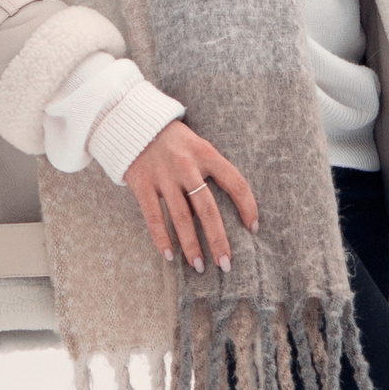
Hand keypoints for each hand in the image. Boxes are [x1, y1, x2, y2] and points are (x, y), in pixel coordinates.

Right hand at [122, 119, 258, 271]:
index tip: (253, 228)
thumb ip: (212, 170)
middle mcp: (186, 165)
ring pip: (181, 217)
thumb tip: (231, 207)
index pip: (236, 183)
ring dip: (191, 245)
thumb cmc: (175, 141)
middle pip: (207, 209)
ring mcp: (163, 175)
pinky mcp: (142, 183)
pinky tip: (169, 256)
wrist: (135, 123)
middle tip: (225, 264)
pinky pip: (153, 216)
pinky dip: (161, 238)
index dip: (248, 207)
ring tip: (198, 266)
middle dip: (218, 240)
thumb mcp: (199, 145)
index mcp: (206, 153)